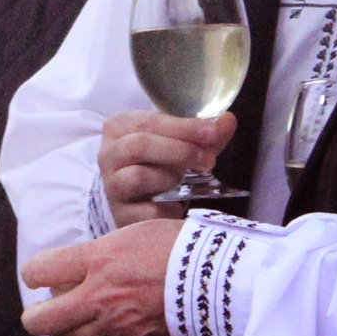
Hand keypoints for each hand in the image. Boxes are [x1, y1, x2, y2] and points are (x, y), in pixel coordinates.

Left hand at [21, 219, 183, 335]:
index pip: (38, 271)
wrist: (218, 282)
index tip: (42, 273)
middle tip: (45, 309)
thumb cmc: (180, 248)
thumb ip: (103, 253)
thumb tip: (84, 266)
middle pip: (39, 321)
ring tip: (75, 320)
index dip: (35, 273)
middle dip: (36, 316)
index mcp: (97, 261)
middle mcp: (97, 297)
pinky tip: (107, 327)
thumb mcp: (134, 234)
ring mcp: (113, 326)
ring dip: (65, 331)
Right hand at [98, 109, 234, 224]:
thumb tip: (227, 120)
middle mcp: (109, 154)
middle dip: (179, 150)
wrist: (138, 201)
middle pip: (140, 145)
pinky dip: (167, 208)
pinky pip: (146, 211)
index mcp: (120, 127)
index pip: (150, 121)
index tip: (212, 131)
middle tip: (208, 159)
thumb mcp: (180, 143)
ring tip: (184, 180)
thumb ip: (204, 134)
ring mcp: (111, 186)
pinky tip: (177, 205)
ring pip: (136, 176)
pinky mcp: (120, 215)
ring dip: (168, 177)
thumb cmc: (159, 163)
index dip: (184, 127)